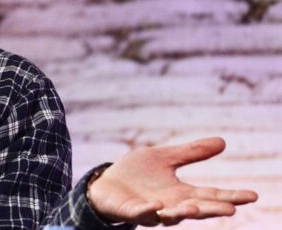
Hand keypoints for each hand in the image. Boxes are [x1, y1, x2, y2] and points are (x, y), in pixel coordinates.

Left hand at [88, 137, 257, 225]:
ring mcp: (152, 211)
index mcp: (181, 193)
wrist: (106, 183)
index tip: (252, 195)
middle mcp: (171, 205)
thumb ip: (191, 153)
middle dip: (213, 210)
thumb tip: (222, 142)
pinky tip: (157, 206)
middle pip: (196, 209)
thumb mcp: (165, 158)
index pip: (210, 195)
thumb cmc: (136, 173)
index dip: (230, 196)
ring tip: (196, 209)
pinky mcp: (132, 211)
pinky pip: (142, 214)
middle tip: (231, 209)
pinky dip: (150, 211)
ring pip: (171, 216)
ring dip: (183, 213)